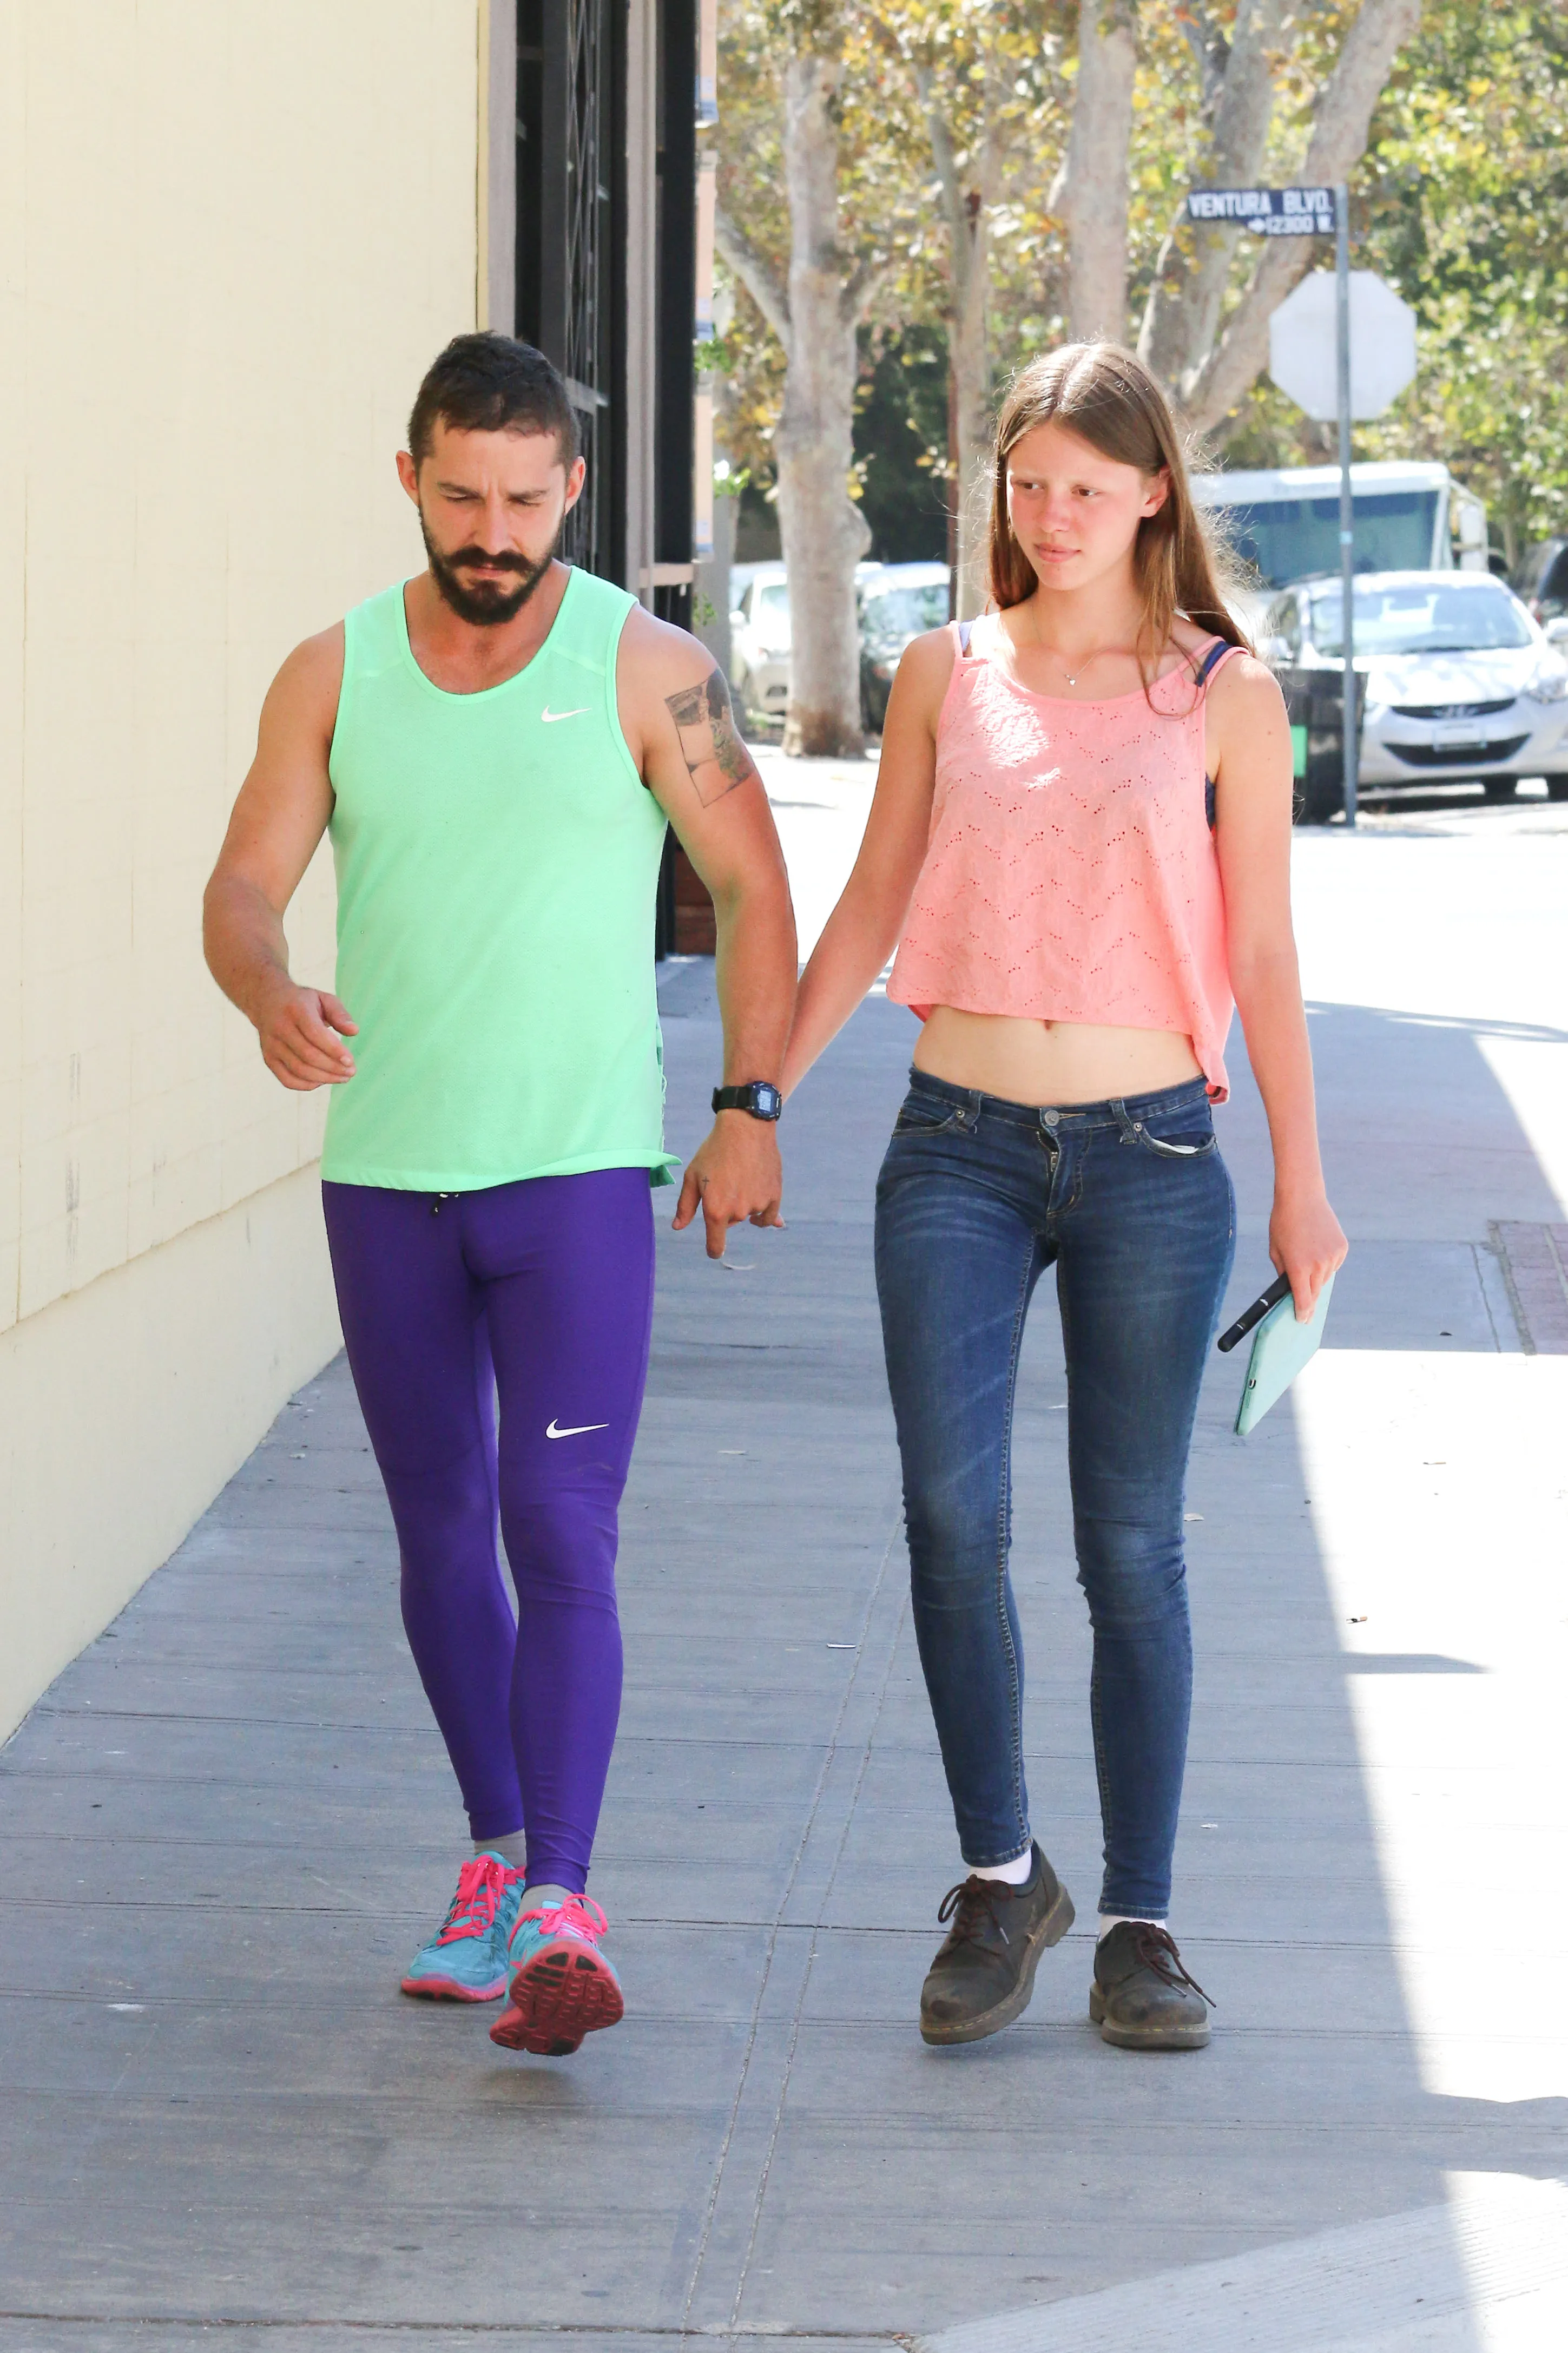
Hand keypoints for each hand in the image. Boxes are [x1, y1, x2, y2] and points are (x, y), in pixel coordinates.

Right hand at [257, 982, 357, 1090]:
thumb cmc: (302, 1002)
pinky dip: (307, 1085)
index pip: (315, 1033)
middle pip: (308, 1055)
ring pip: (299, 1070)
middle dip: (333, 1067)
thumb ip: (340, 1014)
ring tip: (342, 1077)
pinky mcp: (268, 1058)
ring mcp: (271, 1045)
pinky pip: (287, 1080)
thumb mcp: (323, 999)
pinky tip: (322, 1080)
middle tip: (351, 1072)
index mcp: (296, 1009)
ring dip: (324, 1078)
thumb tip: (354, 1031)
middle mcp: (280, 1027)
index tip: (350, 1061)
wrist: (267, 1002)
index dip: (334, 1050)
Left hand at [672, 1112, 784, 1259]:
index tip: (714, 1251)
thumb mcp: (693, 1176)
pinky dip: (764, 1213)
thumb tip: (678, 1227)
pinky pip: (768, 1215)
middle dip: (725, 1209)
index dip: (713, 1250)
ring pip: (748, 1214)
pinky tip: (761, 1208)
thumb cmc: (714, 1151)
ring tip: (740, 1178)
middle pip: (730, 1223)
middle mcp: (738, 1212)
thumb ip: (685, 1206)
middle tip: (723, 1183)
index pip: (716, 1244)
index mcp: (715, 1211)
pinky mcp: (774, 1196)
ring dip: (743, 1203)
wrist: (745, 1128)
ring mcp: (758, 1204)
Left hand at [1269, 1189, 1346, 1319]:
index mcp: (1298, 1267)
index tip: (1303, 1321)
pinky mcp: (1342, 1248)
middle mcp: (1318, 1264)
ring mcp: (1332, 1256)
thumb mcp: (1275, 1251)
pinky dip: (1326, 1263)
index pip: (1304, 1300)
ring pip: (1325, 1279)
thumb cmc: (1283, 1224)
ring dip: (1317, 1278)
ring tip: (1307, 1263)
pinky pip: (1333, 1264)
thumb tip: (1291, 1289)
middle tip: (1306, 1310)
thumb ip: (1283, 1273)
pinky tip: (1318, 1250)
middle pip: (1316, 1292)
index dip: (1303, 1313)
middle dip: (1310, 1301)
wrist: (1302, 1197)